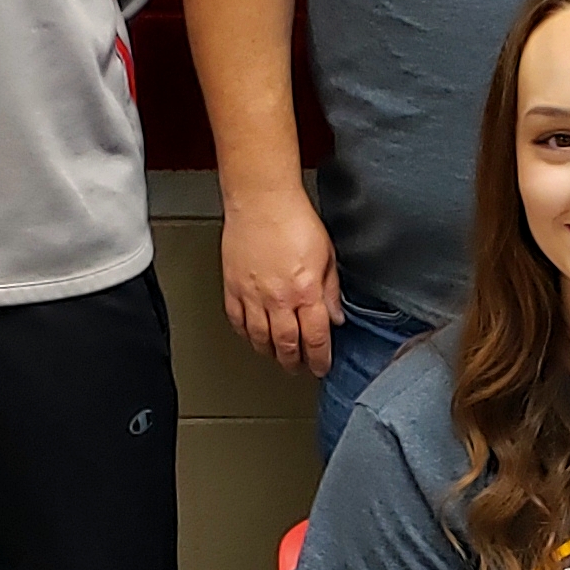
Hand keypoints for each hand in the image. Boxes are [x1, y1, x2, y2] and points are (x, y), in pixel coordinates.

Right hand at [220, 184, 342, 374]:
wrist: (261, 201)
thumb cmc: (293, 219)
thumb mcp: (327, 255)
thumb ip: (331, 291)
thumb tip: (336, 316)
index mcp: (306, 292)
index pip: (315, 338)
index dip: (319, 359)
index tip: (321, 366)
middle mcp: (279, 299)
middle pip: (287, 345)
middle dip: (295, 363)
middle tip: (299, 368)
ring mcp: (252, 295)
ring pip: (260, 339)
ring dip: (271, 353)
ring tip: (278, 358)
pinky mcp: (233, 287)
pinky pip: (237, 321)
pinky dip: (246, 335)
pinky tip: (252, 337)